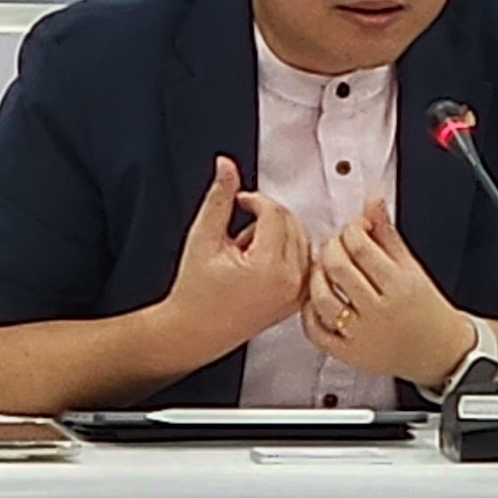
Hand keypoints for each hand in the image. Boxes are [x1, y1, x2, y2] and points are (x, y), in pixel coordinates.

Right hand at [154, 157, 311, 360]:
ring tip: (245, 249)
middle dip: (266, 216)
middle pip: (293, 223)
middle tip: (238, 229)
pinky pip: (304, 260)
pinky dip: (287, 252)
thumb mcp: (203, 238)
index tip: (237, 201)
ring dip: (277, 233)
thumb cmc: (194, 292)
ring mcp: (297, 294)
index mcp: (269, 268)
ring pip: (302, 239)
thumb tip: (226, 165)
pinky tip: (259, 262)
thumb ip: (219, 198)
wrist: (193, 332)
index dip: (254, 200)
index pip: (275, 213)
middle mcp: (290, 283)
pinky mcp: (297, 301)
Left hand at [304, 199, 474, 386]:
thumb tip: (372, 202)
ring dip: (316, 277)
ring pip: (323, 298)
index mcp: (399, 284)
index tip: (354, 229)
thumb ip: (388, 234)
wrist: (442, 352)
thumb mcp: (412, 267)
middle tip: (335, 245)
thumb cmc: (428, 309)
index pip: (361, 247)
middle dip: (330, 248)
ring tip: (324, 269)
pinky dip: (310, 312)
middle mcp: (380, 310)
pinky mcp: (350, 354)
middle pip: (338, 268)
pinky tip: (317, 300)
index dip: (350, 230)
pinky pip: (317, 332)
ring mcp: (363, 334)